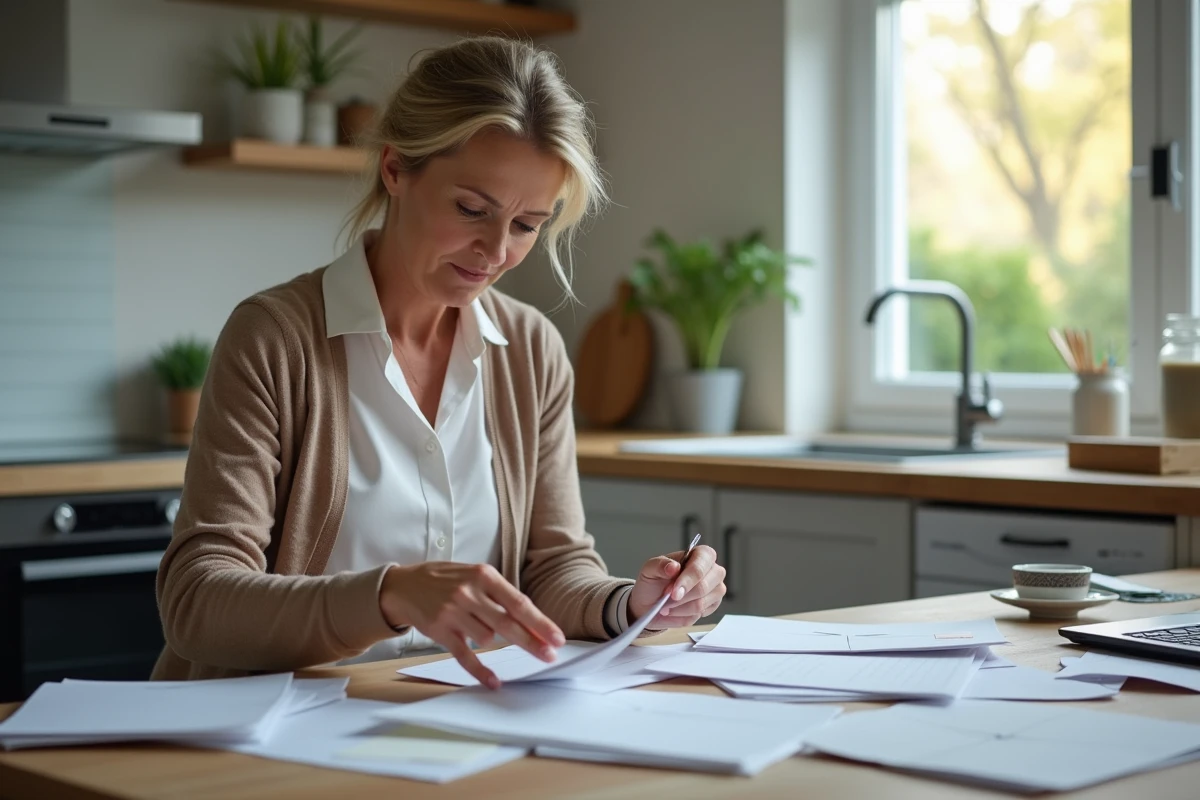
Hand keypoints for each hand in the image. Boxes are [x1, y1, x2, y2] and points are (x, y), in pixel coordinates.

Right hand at [379, 562, 564, 688]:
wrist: (405, 585)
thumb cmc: (447, 580)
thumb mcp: (475, 575)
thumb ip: (500, 595)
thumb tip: (531, 621)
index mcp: (483, 575)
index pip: (518, 603)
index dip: (540, 622)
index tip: (556, 638)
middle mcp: (469, 593)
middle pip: (508, 623)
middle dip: (532, 641)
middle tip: (550, 655)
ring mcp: (453, 612)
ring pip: (488, 638)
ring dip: (498, 645)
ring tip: (500, 643)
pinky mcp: (440, 630)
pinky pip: (465, 655)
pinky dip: (480, 670)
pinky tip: (494, 681)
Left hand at [627, 545, 724, 628]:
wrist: (650, 602)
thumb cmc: (653, 582)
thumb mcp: (650, 569)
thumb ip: (660, 565)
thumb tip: (673, 567)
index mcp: (700, 555)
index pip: (701, 564)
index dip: (688, 578)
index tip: (673, 591)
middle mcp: (712, 571)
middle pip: (704, 586)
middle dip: (682, 597)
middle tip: (666, 599)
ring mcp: (715, 589)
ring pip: (701, 603)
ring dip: (679, 607)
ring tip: (666, 605)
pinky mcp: (712, 606)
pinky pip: (699, 614)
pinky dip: (682, 614)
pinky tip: (674, 610)